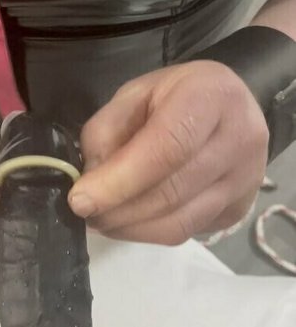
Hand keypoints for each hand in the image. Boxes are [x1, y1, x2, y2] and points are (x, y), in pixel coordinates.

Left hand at [69, 61, 268, 243]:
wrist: (229, 106)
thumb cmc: (175, 95)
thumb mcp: (134, 94)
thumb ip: (107, 130)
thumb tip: (92, 181)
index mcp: (211, 97)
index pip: (167, 149)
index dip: (120, 180)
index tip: (81, 199)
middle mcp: (239, 140)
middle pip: (172, 192)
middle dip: (118, 210)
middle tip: (83, 211)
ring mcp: (245, 180)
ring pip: (179, 223)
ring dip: (130, 228)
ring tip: (102, 218)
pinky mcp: (240, 210)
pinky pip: (187, 231)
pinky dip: (149, 232)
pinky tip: (130, 219)